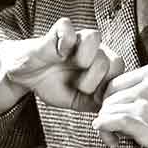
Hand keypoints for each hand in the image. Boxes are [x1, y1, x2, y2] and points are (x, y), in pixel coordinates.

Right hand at [0, 17, 125, 109]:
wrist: (27, 77)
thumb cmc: (55, 86)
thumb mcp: (78, 102)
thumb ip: (97, 105)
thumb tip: (114, 120)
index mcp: (103, 64)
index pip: (120, 71)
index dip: (107, 87)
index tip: (91, 97)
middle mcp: (95, 49)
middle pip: (113, 58)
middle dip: (96, 78)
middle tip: (79, 86)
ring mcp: (77, 38)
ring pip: (94, 37)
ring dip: (84, 57)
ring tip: (71, 66)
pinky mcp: (58, 31)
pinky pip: (67, 27)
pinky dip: (64, 43)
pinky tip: (58, 54)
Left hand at [95, 64, 147, 147]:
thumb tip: (130, 105)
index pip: (114, 84)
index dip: (112, 102)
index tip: (119, 116)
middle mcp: (144, 84)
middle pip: (107, 97)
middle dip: (108, 115)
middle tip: (117, 132)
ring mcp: (142, 103)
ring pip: (105, 110)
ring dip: (106, 127)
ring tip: (118, 140)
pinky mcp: (142, 124)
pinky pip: (107, 122)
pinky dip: (104, 133)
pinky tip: (114, 142)